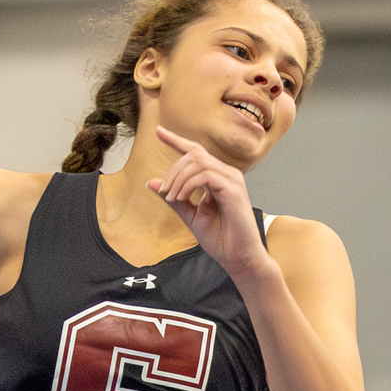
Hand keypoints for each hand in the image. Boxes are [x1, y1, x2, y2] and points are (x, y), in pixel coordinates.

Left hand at [148, 126, 271, 282]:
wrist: (239, 258)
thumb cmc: (221, 239)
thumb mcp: (191, 217)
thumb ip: (174, 199)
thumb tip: (151, 183)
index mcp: (218, 177)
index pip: (196, 152)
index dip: (176, 140)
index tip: (158, 131)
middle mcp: (227, 173)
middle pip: (194, 154)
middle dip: (173, 170)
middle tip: (164, 192)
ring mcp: (232, 179)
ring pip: (198, 162)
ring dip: (178, 179)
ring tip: (172, 198)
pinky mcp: (233, 189)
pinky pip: (205, 175)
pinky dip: (188, 185)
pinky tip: (181, 198)